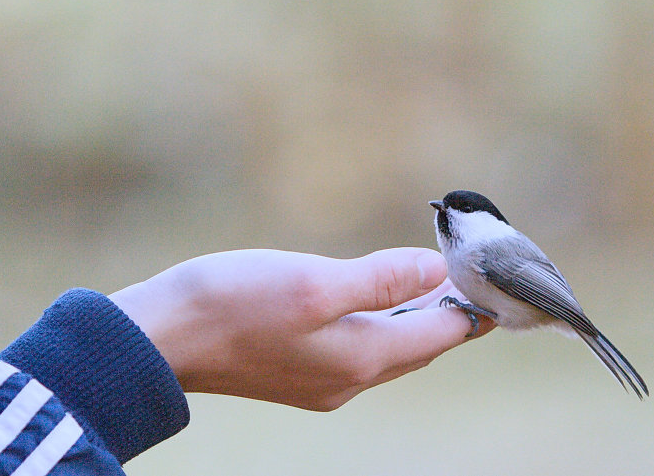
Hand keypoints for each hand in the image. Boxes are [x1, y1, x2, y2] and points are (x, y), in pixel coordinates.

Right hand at [109, 248, 492, 410]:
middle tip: (469, 278)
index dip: (469, 306)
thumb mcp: (314, 282)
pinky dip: (376, 323)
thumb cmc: (234, 304)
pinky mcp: (292, 370)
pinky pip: (355, 349)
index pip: (438, 335)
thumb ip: (379, 279)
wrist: (161, 337)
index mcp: (360, 359)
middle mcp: (346, 380)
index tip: (492, 278)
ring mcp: (318, 381)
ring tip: (430, 284)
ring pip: (385, 350)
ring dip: (411, 319)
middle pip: (416, 347)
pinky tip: (368, 300)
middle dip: (447, 315)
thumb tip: (436, 272)